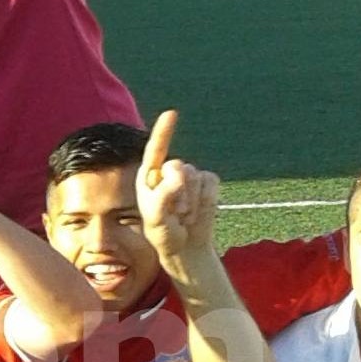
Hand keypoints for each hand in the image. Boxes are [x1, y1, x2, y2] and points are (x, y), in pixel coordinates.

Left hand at [134, 111, 218, 260]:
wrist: (185, 247)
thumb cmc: (164, 234)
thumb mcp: (156, 219)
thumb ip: (163, 196)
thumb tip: (179, 176)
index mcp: (149, 176)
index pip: (156, 150)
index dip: (164, 131)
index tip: (172, 114)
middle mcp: (169, 172)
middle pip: (178, 167)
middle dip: (178, 193)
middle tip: (175, 214)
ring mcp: (190, 176)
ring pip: (195, 177)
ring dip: (191, 201)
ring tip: (184, 216)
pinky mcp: (208, 183)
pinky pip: (211, 183)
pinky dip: (206, 201)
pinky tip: (198, 212)